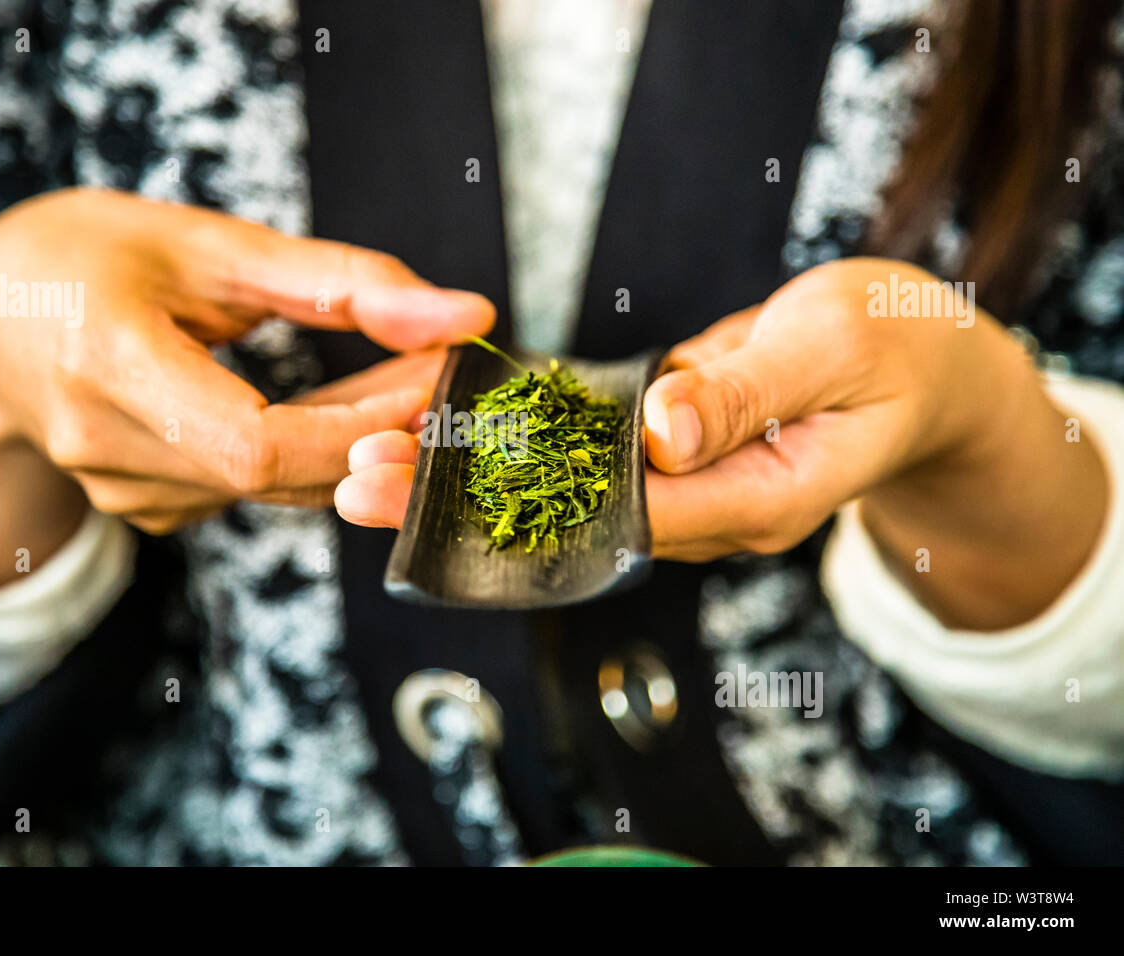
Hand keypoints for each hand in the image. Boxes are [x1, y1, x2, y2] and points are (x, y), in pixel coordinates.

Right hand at [0, 188, 492, 584]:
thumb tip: (467, 316)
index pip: (257, 443)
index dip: (363, 425)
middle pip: (280, 473)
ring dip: (359, 440)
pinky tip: (346, 407)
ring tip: (403, 372)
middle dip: (382, 427)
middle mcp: (105, 449)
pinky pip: (257, 491)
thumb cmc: (84, 261)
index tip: (436, 376)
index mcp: (105, 364)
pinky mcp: (148, 509)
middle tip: (440, 367)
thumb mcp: (207, 243)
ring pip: (279, 488)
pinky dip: (316, 452)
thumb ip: (340, 281)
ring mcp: (125, 493)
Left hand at [336, 258, 1106, 630]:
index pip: (617, 516)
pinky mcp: (671, 451)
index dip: (514, 503)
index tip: (424, 485)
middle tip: (359, 481)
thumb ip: (745, 391)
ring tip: (375, 459)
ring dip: (474, 478)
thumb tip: (659, 431)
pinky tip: (450, 431)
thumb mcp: (833, 348)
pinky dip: (518, 447)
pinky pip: (587, 459)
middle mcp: (707, 509)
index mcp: (751, 500)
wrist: (919, 366)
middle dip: (465, 502)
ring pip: (567, 495)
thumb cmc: (894, 352)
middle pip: (571, 519)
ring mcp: (686, 485)